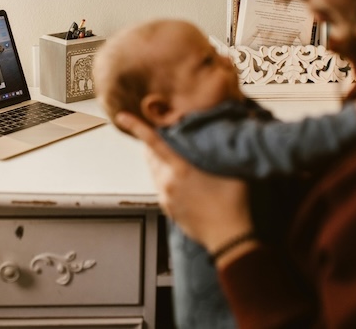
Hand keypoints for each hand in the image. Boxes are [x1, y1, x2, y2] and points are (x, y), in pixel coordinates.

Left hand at [115, 111, 254, 254]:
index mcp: (181, 168)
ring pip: (154, 171)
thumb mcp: (230, 167)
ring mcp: (166, 197)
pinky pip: (161, 186)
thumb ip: (217, 148)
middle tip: (164, 135)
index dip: (136, 127)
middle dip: (153, 144)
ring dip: (159, 161)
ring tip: (175, 156)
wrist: (229, 238)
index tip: (122, 117)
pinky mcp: (167, 208)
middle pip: (150, 155)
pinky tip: (182, 179)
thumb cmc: (233, 201)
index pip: (153, 142)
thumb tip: (215, 131)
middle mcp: (168, 181)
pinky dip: (166, 177)